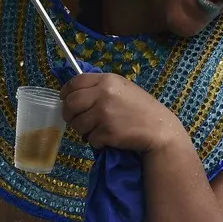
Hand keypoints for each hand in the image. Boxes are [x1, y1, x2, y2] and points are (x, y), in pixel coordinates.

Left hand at [60, 73, 185, 152]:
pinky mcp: (106, 132)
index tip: (64, 99)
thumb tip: (75, 94)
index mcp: (107, 80)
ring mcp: (103, 114)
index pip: (76, 82)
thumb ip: (102, 87)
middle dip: (69, 114)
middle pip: (71, 103)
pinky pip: (90, 139)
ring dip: (83, 130)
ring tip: (97, 130)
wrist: (159, 129)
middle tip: (75, 119)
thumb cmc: (142, 109)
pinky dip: (96, 141)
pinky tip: (108, 138)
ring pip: (77, 124)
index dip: (66, 91)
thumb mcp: (123, 88)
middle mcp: (103, 94)